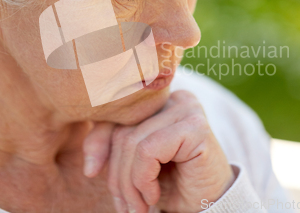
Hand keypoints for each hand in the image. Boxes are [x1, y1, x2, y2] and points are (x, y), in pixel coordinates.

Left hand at [82, 91, 235, 212]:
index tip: (92, 172)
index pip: (115, 114)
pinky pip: (148, 150)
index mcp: (158, 101)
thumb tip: (89, 167)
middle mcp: (173, 98)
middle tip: (124, 205)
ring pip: (133, 142)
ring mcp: (187, 108)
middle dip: (116, 174)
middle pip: (123, 130)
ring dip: (129, 184)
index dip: (97, 143)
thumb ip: (113, 151)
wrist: (209, 204)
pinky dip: (143, 179)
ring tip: (138, 207)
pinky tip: (153, 196)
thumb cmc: (172, 183)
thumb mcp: (135, 165)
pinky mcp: (194, 127)